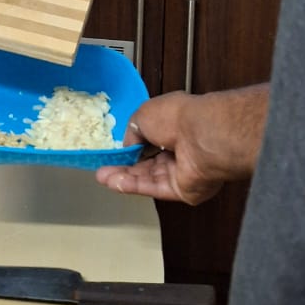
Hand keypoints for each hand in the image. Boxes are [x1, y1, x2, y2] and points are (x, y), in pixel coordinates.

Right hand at [95, 85, 268, 203]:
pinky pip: (155, 188)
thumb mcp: (143, 114)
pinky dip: (134, 186)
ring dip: (125, 176)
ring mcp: (182, 170)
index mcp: (174, 124)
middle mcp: (180, 147)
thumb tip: (128, 145)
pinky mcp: (183, 190)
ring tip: (103, 177)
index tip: (115, 152)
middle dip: (124, 165)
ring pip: (148, 177)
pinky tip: (115, 183)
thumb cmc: (176, 117)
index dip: (132, 146)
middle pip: (147, 162)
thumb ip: (132, 131)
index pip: (150, 139)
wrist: (201, 137)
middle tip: (103, 169)